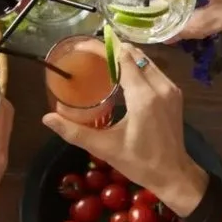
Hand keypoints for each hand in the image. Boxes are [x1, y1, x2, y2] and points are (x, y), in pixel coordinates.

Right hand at [40, 41, 208, 214]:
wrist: (174, 175)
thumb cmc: (139, 162)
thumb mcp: (104, 148)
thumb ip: (74, 131)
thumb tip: (47, 118)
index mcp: (144, 97)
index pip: (123, 58)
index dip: (103, 48)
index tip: (83, 46)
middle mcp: (160, 87)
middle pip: (135, 55)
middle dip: (113, 48)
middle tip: (89, 53)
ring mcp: (171, 89)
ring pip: (146, 60)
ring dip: (126, 56)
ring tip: (103, 60)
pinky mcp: (174, 94)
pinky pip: (154, 70)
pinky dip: (137, 66)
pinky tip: (122, 75)